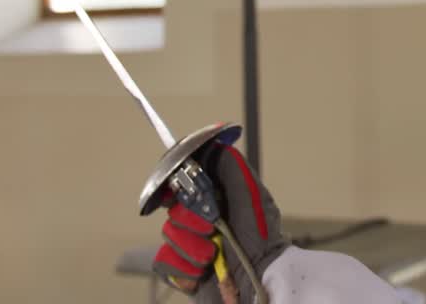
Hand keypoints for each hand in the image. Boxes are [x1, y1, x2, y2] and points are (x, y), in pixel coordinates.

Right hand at [153, 143, 287, 303]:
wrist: (259, 281)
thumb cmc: (261, 238)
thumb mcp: (252, 195)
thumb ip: (232, 168)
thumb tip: (213, 144)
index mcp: (215, 201)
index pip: (183, 184)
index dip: (175, 184)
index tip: (174, 187)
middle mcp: (200, 221)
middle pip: (172, 208)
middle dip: (191, 219)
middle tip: (212, 228)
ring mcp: (189, 246)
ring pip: (168, 234)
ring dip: (192, 246)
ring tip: (214, 254)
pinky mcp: (181, 271)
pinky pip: (163, 261)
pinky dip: (183, 267)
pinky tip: (202, 272)